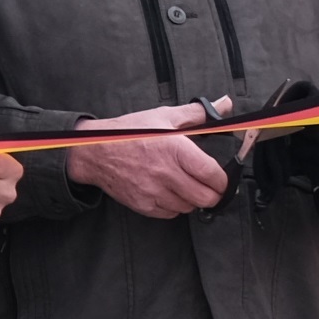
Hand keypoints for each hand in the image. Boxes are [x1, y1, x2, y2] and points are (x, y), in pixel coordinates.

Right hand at [69, 100, 230, 218]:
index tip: (221, 177)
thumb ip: (198, 113)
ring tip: (185, 186)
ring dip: (193, 199)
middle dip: (212, 193)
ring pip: (190, 207)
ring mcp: (154, 192)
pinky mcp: (144, 205)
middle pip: (206, 198)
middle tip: (208, 185)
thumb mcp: (163, 116)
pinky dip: (175, 205)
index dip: (222, 179)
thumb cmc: (128, 133)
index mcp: (175, 149)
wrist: (93, 152)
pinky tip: (169, 191)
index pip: (213, 174)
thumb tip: (225, 104)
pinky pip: (172, 214)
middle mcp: (166, 173)